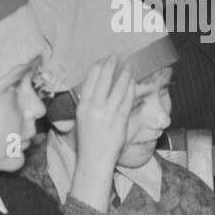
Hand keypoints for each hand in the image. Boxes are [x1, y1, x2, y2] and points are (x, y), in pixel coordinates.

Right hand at [69, 57, 133, 211]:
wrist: (95, 159)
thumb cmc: (88, 141)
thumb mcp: (81, 119)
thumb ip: (88, 103)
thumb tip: (96, 87)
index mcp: (83, 105)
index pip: (91, 79)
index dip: (99, 66)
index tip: (103, 59)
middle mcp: (95, 107)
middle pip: (105, 78)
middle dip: (111, 64)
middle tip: (117, 55)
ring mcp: (109, 113)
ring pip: (119, 87)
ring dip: (125, 73)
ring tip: (128, 65)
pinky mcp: (121, 119)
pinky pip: (127, 99)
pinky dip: (130, 88)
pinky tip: (133, 81)